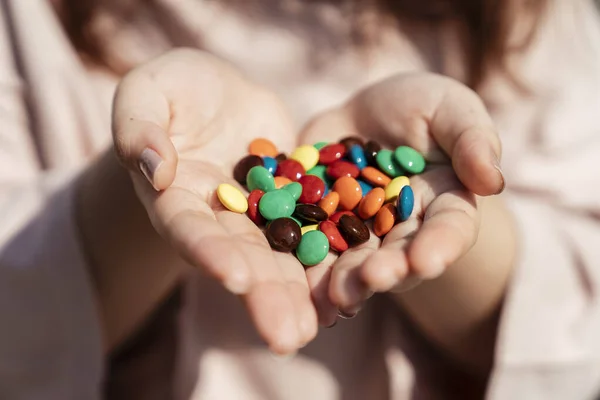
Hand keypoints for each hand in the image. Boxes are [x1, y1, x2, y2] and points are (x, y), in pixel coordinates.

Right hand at [112, 49, 316, 353]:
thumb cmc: (174, 89)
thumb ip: (139, 127)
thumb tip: (154, 169)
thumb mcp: (147, 92)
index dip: (209, 252)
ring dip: (298, 294)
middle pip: (239, 259)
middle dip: (263, 296)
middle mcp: (217, 218)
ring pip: (278, 257)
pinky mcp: (292, 204)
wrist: (219, 95)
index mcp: (175, 197)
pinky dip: (327, 261)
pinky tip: (351, 289)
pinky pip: (312, 232)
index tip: (236, 278)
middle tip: (288, 337)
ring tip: (319, 329)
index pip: (188, 229)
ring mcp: (257, 216)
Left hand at [299, 73, 503, 324]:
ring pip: (354, 261)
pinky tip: (301, 287)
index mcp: (442, 203)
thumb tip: (492, 181)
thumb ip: (472, 139)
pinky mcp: (320, 226)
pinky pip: (312, 248)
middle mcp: (402, 228)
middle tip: (373, 280)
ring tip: (335, 296)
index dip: (440, 245)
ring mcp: (360, 232)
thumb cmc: (418, 108)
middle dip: (387, 270)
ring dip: (345, 280)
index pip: (448, 227)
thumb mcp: (449, 108)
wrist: (363, 116)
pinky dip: (307, 268)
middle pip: (398, 255)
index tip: (427, 261)